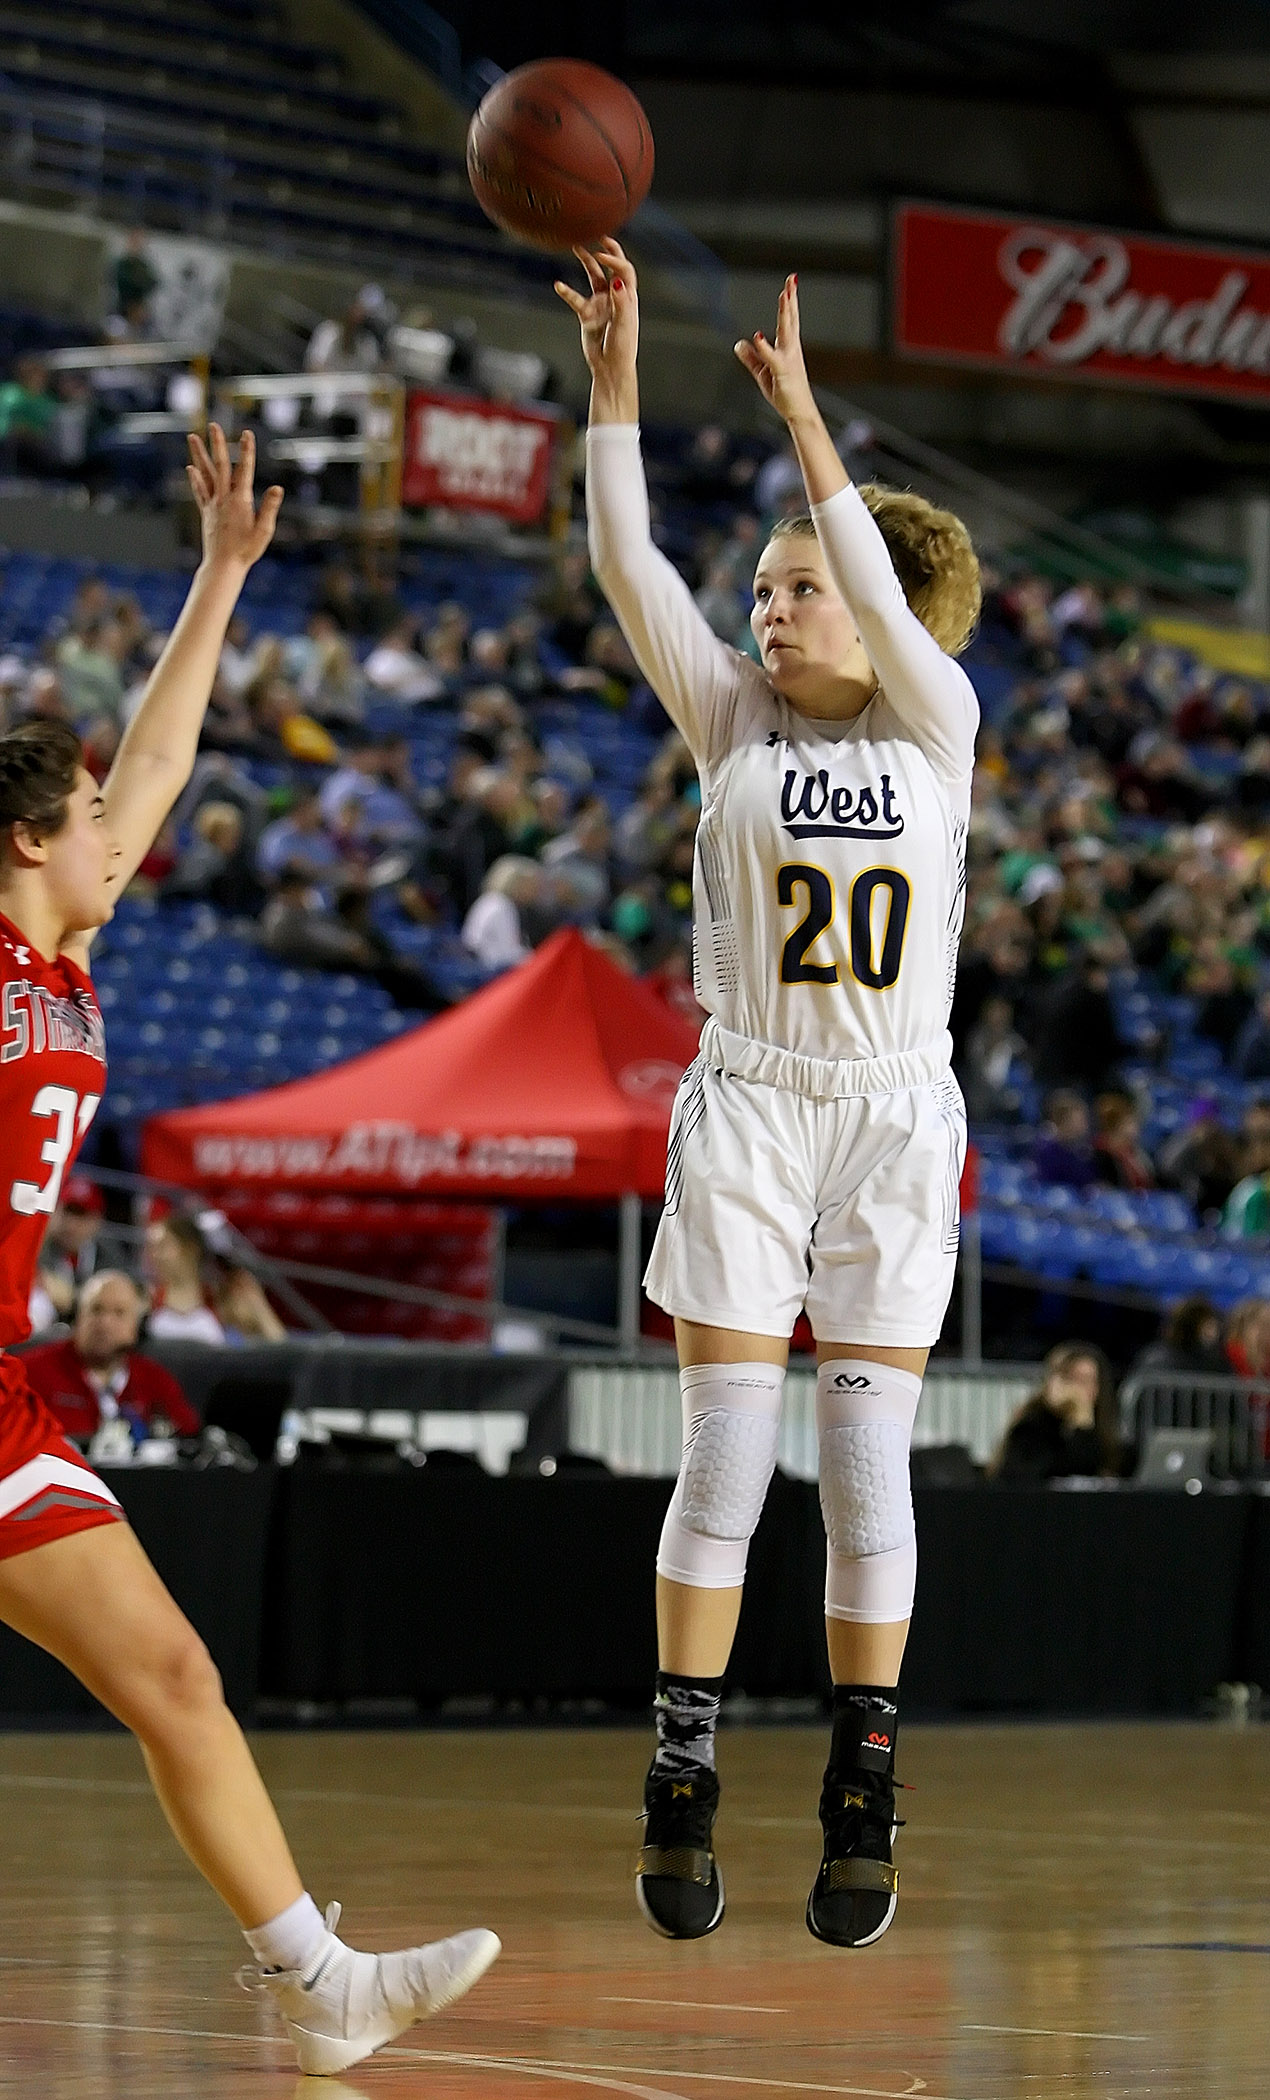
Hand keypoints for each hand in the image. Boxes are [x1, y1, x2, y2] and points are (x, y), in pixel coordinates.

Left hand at [186, 424, 283, 571]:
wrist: (223, 566)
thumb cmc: (246, 551)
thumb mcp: (264, 531)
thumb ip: (269, 508)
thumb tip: (277, 488)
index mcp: (240, 501)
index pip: (244, 470)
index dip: (246, 451)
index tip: (246, 433)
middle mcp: (224, 498)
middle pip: (220, 466)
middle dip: (217, 444)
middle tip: (213, 425)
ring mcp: (213, 504)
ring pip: (205, 474)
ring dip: (198, 454)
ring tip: (192, 437)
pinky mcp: (207, 512)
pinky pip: (200, 491)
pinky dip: (195, 478)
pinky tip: (191, 467)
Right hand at [553, 237, 638, 392]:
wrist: (610, 369)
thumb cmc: (622, 348)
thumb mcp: (623, 324)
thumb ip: (621, 301)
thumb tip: (616, 280)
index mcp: (628, 297)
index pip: (624, 270)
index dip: (614, 259)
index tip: (601, 255)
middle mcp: (615, 296)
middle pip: (613, 267)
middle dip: (607, 250)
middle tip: (597, 235)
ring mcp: (601, 304)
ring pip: (594, 277)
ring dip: (587, 261)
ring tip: (576, 246)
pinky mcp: (588, 314)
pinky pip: (576, 299)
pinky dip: (567, 292)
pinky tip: (558, 285)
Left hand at [734, 275, 817, 425]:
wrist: (799, 412)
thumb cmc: (784, 392)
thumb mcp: (762, 372)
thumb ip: (752, 357)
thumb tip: (739, 343)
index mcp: (788, 347)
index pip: (788, 319)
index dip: (789, 300)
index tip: (791, 282)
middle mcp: (791, 349)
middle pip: (790, 319)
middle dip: (790, 299)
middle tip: (792, 279)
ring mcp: (789, 360)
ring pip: (786, 331)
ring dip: (785, 313)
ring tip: (784, 295)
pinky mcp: (782, 373)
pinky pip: (772, 358)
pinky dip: (764, 347)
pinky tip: (758, 336)